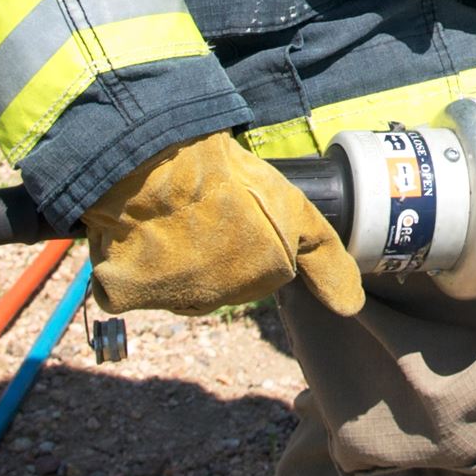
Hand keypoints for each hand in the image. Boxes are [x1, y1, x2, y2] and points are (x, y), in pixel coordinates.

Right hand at [83, 133, 363, 316]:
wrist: (159, 166)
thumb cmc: (225, 177)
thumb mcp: (291, 208)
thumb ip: (323, 258)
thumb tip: (351, 309)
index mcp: (264, 275)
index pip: (257, 267)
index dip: (244, 235)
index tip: (232, 216)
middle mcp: (222, 297)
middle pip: (215, 280)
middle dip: (208, 251)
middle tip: (198, 210)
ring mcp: (173, 298)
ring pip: (173, 283)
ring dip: (167, 258)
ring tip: (164, 215)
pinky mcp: (127, 296)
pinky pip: (125, 286)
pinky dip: (124, 266)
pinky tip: (132, 235)